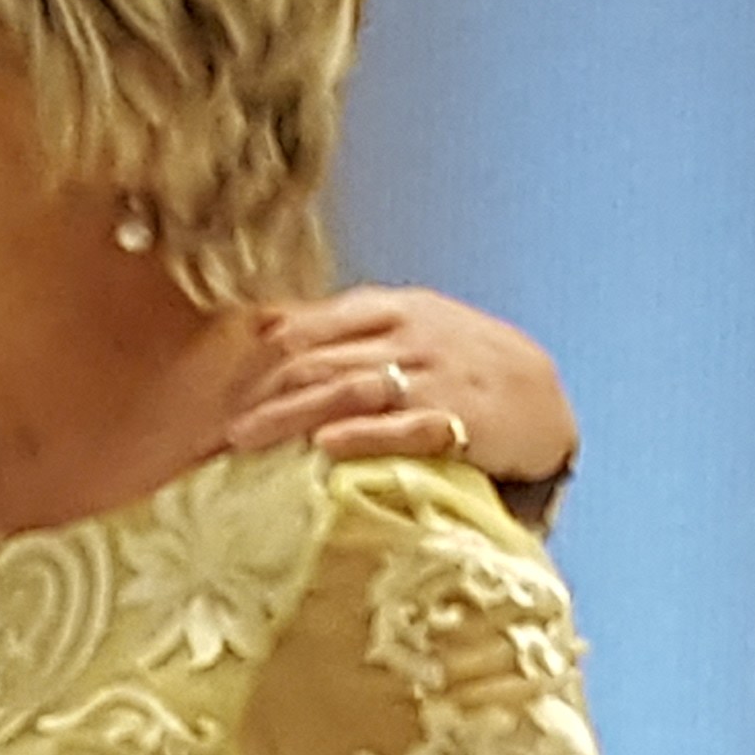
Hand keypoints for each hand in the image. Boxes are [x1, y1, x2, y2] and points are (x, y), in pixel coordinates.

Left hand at [225, 289, 577, 488]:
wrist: (542, 397)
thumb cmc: (463, 364)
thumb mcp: (409, 328)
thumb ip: (347, 329)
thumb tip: (268, 328)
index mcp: (388, 308)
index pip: (304, 326)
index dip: (252, 358)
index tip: (212, 390)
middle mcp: (405, 335)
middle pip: (314, 359)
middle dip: (258, 392)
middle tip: (213, 425)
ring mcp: (431, 378)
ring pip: (346, 389)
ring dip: (288, 415)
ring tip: (243, 439)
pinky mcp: (456, 421)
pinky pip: (402, 426)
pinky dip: (360, 434)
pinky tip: (323, 446)